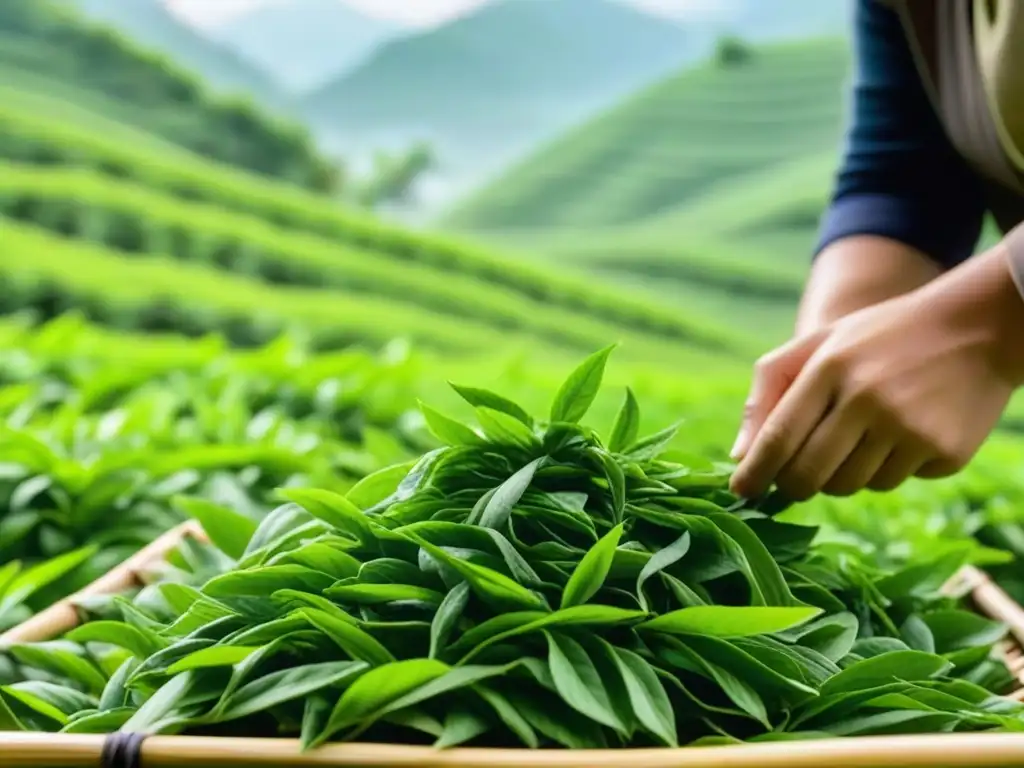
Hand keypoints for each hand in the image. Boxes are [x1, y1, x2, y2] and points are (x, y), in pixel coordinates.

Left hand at [729, 245, 1023, 500]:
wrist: (978, 327)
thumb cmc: (880, 337)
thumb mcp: (820, 342)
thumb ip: (770, 390)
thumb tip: (739, 455)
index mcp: (830, 368)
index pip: (779, 437)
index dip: (754, 472)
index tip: (740, 491)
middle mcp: (868, 399)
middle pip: (809, 475)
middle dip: (791, 485)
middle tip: (792, 479)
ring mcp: (910, 428)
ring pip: (850, 485)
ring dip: (840, 474)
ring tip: (856, 438)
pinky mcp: (945, 450)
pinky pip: (893, 482)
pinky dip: (884, 469)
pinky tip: (899, 434)